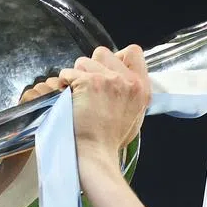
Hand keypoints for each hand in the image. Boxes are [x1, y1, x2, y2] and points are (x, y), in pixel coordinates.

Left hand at [48, 45, 149, 168]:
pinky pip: (68, 73)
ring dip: (76, 76)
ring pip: (83, 61)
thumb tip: (119, 77)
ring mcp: (108, 80)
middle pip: (103, 53)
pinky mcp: (88, 83)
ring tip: (76, 96)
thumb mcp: (133, 115)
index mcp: (142, 88)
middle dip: (91, 66)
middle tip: (87, 87)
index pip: (133, 52)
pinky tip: (66, 97)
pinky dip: (64, 83)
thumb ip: (130, 93)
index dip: (115, 57)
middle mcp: (128, 81)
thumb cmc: (109, 141)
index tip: (105, 70)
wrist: (94, 155)